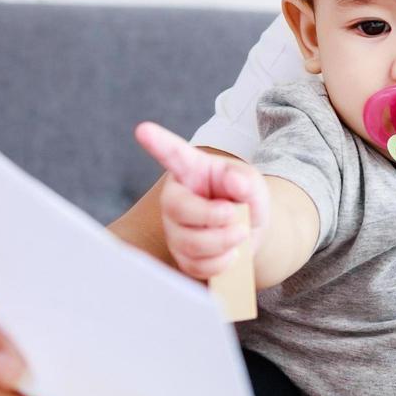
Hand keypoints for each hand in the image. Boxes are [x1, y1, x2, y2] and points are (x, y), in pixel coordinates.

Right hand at [135, 122, 267, 279]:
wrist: (251, 230)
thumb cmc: (244, 197)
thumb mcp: (251, 182)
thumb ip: (245, 180)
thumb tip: (234, 182)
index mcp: (190, 171)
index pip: (172, 155)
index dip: (158, 143)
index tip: (144, 129)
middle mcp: (175, 199)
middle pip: (179, 209)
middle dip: (213, 216)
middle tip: (235, 213)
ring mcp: (175, 229)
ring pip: (190, 242)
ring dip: (224, 240)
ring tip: (240, 232)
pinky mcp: (182, 256)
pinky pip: (198, 265)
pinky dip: (223, 261)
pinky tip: (231, 251)